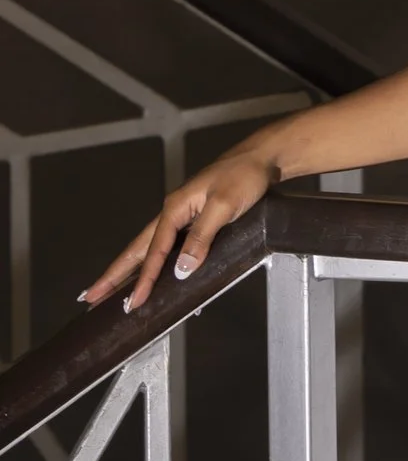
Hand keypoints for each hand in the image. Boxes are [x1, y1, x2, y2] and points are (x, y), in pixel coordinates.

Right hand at [82, 145, 286, 314]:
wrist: (261, 158)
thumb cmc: (244, 178)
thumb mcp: (224, 206)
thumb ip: (202, 237)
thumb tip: (181, 270)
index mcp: (175, 209)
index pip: (154, 251)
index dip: (143, 279)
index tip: (132, 302)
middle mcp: (173, 213)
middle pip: (137, 249)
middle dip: (115, 274)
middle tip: (91, 296)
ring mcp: (183, 216)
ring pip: (149, 248)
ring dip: (131, 269)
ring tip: (112, 290)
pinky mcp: (195, 220)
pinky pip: (167, 246)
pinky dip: (154, 262)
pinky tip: (152, 274)